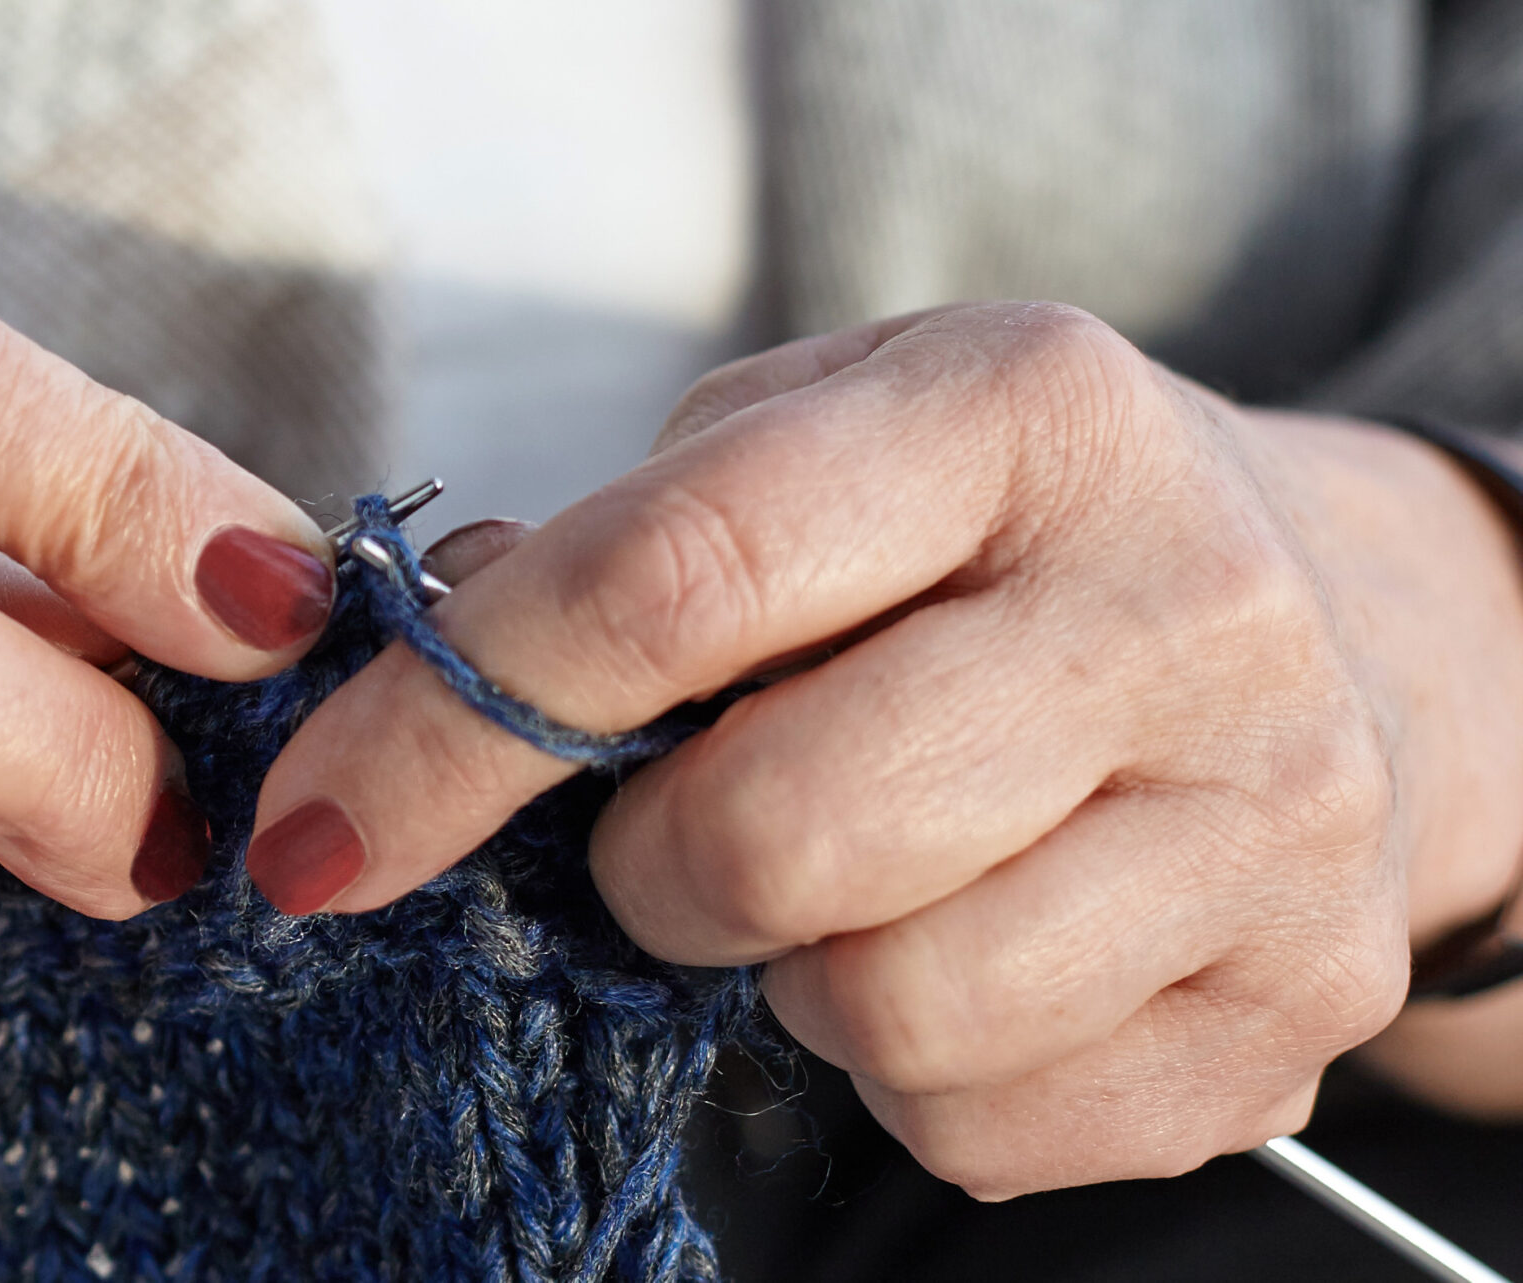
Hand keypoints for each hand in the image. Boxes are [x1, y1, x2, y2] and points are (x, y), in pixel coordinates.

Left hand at [247, 303, 1522, 1195]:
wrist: (1328, 629)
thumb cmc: (994, 539)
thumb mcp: (815, 451)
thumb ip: (610, 544)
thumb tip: (399, 658)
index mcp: (1019, 411)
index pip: (672, 580)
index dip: (448, 732)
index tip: (313, 835)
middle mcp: (1181, 600)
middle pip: (770, 834)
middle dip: (645, 875)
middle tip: (674, 836)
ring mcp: (1269, 818)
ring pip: (884, 1009)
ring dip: (789, 977)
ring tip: (849, 885)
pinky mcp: (1292, 1009)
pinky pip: (982, 1127)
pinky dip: (909, 1073)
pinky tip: (962, 953)